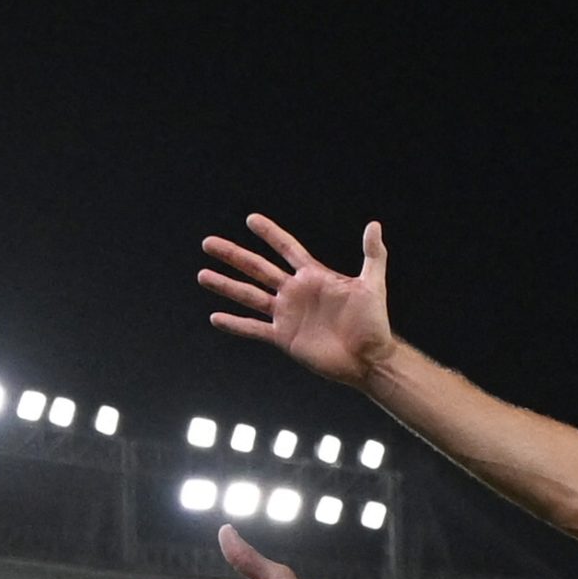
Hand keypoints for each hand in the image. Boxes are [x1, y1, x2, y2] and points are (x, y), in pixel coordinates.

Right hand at [201, 215, 397, 387]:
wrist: (369, 359)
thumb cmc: (374, 323)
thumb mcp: (372, 285)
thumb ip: (373, 255)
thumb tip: (374, 225)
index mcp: (314, 277)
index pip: (287, 249)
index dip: (270, 234)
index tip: (251, 219)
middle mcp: (295, 293)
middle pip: (258, 268)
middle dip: (233, 255)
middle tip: (208, 243)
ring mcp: (288, 315)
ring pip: (250, 296)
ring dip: (226, 286)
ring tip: (203, 275)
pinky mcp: (284, 337)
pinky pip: (254, 329)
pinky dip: (235, 324)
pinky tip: (216, 317)